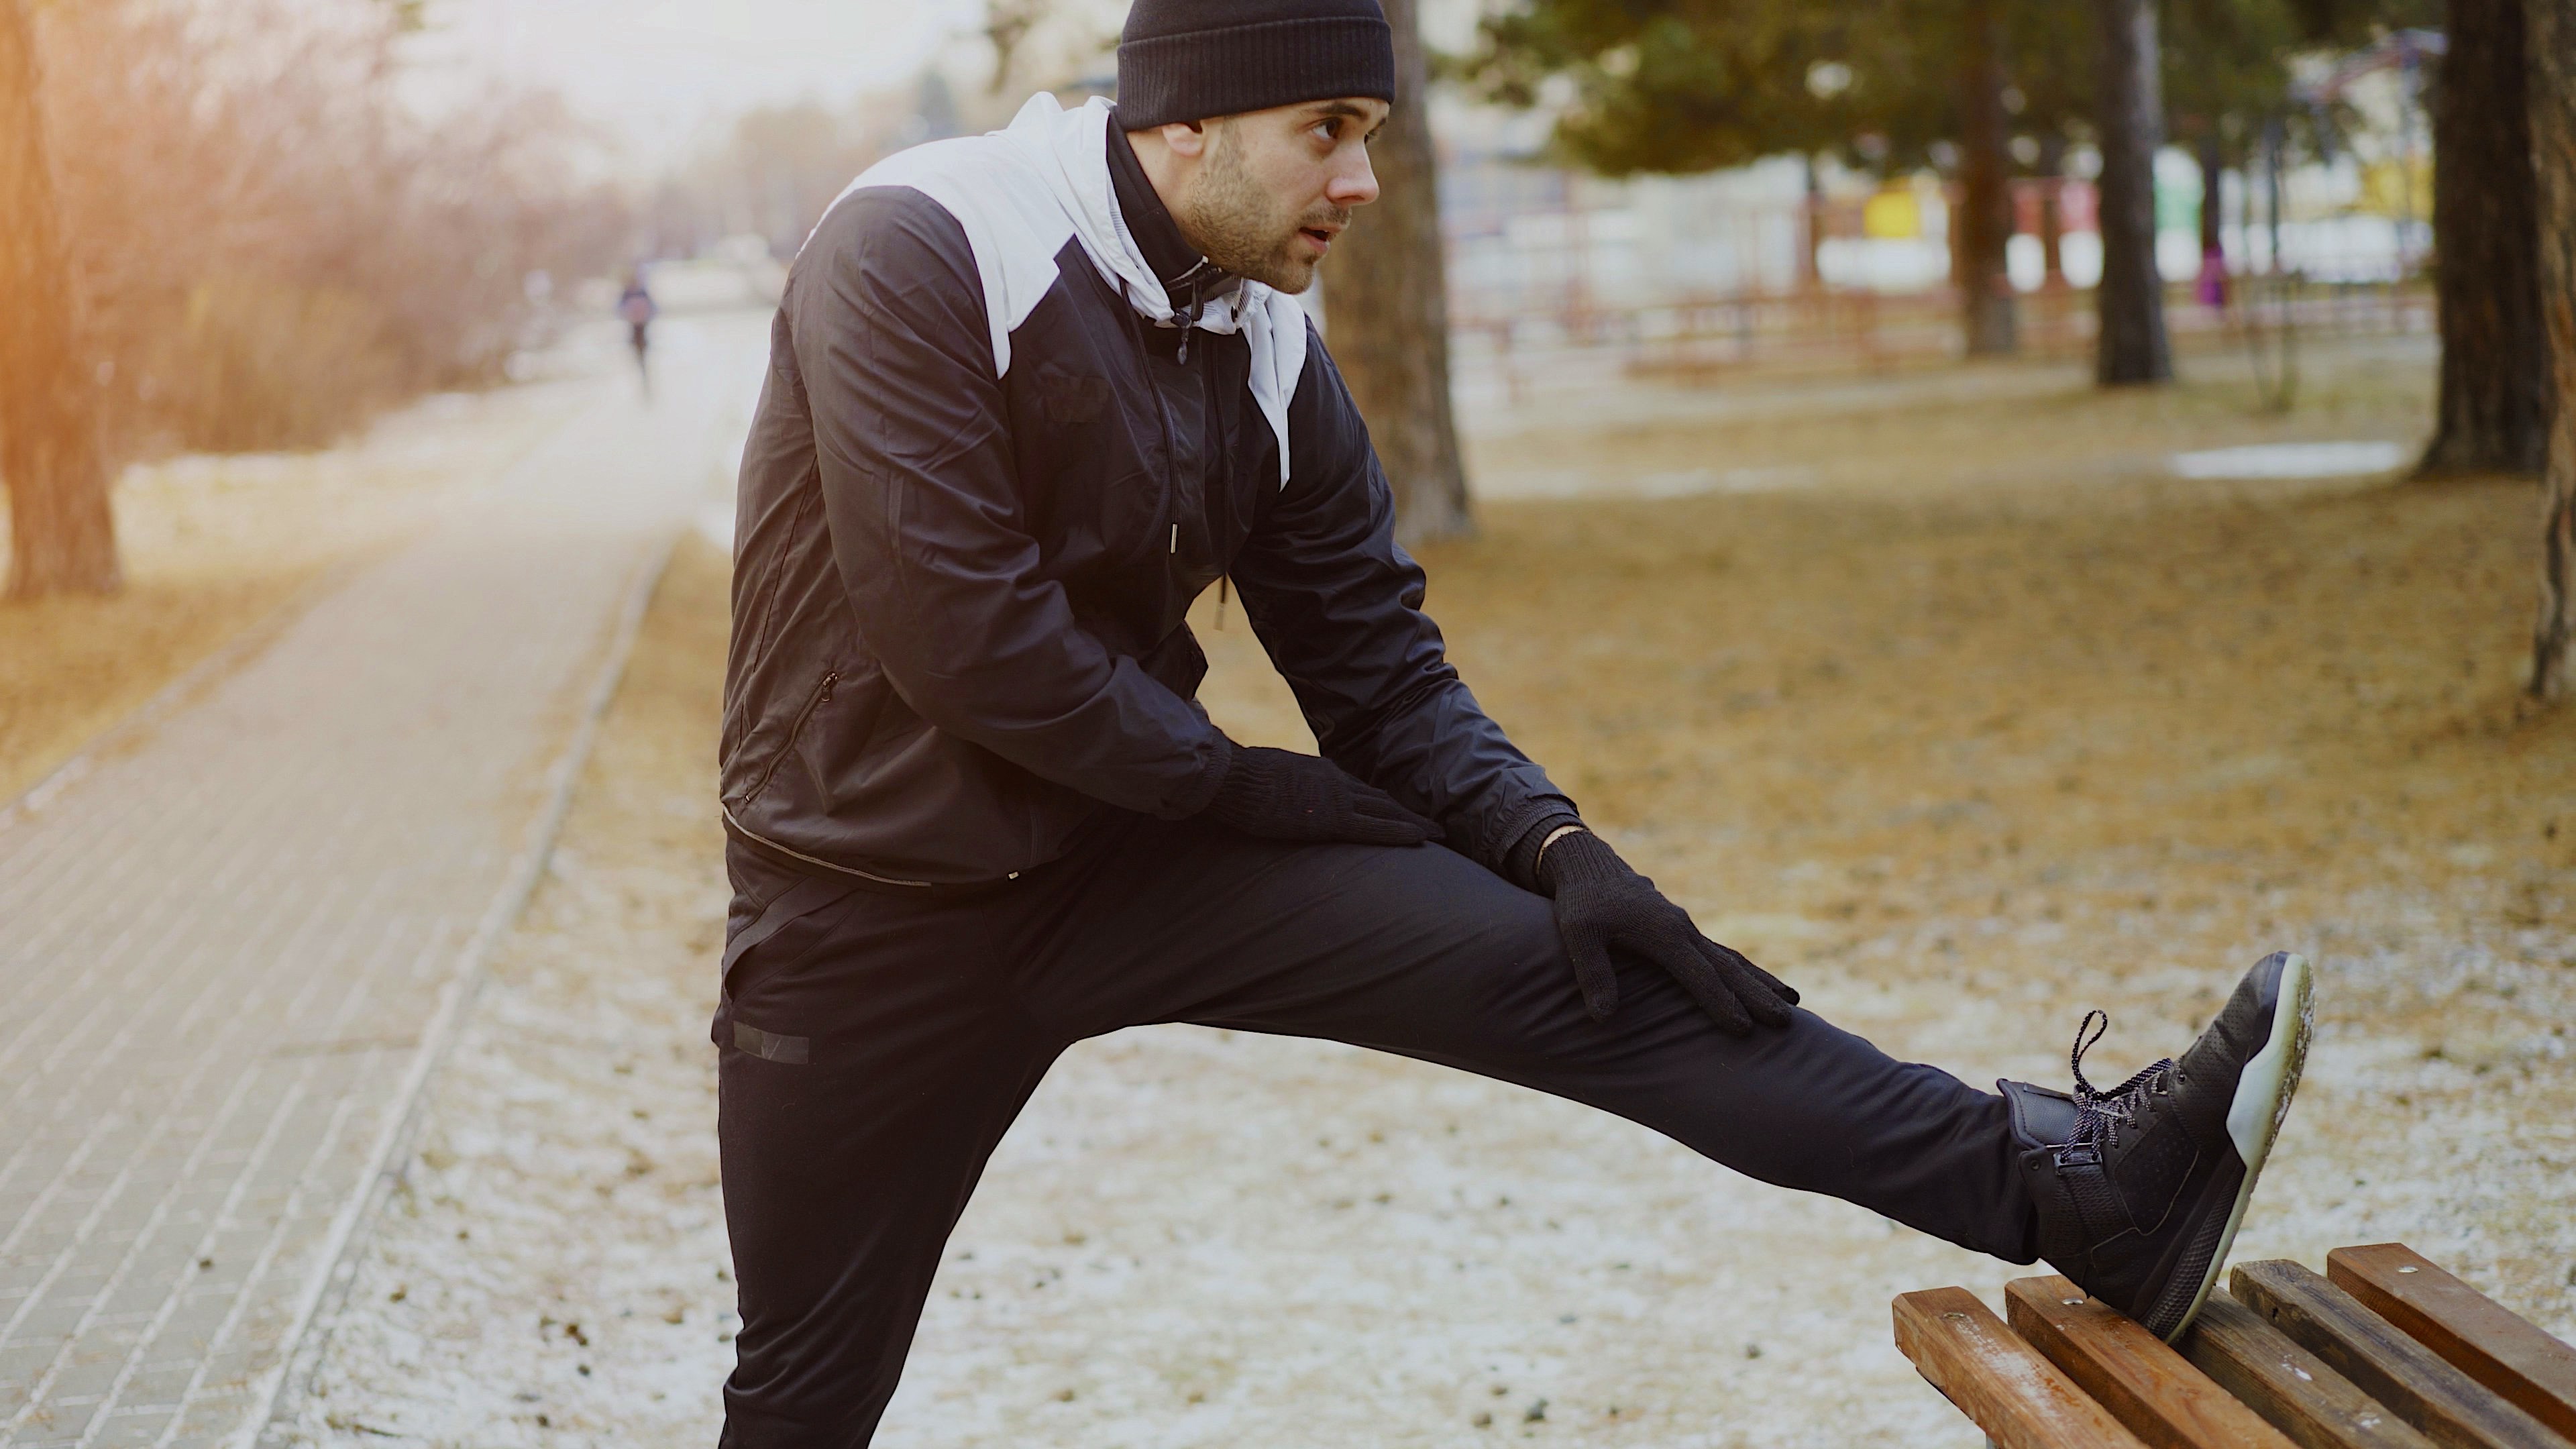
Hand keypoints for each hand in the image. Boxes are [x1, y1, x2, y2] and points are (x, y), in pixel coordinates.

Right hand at [1199, 743, 1438, 846]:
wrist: (1234, 776)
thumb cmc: (1239, 778)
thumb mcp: (1266, 776)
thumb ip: (1282, 785)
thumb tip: (1276, 795)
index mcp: (1319, 772)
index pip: (1358, 789)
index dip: (1380, 803)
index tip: (1396, 811)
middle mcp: (1335, 781)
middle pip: (1379, 799)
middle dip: (1406, 812)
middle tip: (1431, 824)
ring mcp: (1336, 798)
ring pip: (1385, 811)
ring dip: (1413, 822)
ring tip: (1437, 834)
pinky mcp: (1332, 819)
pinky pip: (1374, 828)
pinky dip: (1400, 832)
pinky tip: (1420, 838)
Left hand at [1537, 830, 1797, 1034]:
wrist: (1586, 863)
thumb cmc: (1580, 900)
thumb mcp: (1578, 933)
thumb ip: (1592, 972)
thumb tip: (1603, 1016)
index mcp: (1664, 932)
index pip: (1699, 975)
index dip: (1720, 1002)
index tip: (1742, 1028)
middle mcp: (1682, 929)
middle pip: (1727, 967)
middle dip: (1757, 995)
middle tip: (1786, 1021)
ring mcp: (1684, 928)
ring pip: (1729, 959)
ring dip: (1759, 981)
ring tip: (1792, 1002)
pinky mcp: (1679, 929)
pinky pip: (1718, 954)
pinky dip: (1741, 970)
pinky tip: (1756, 983)